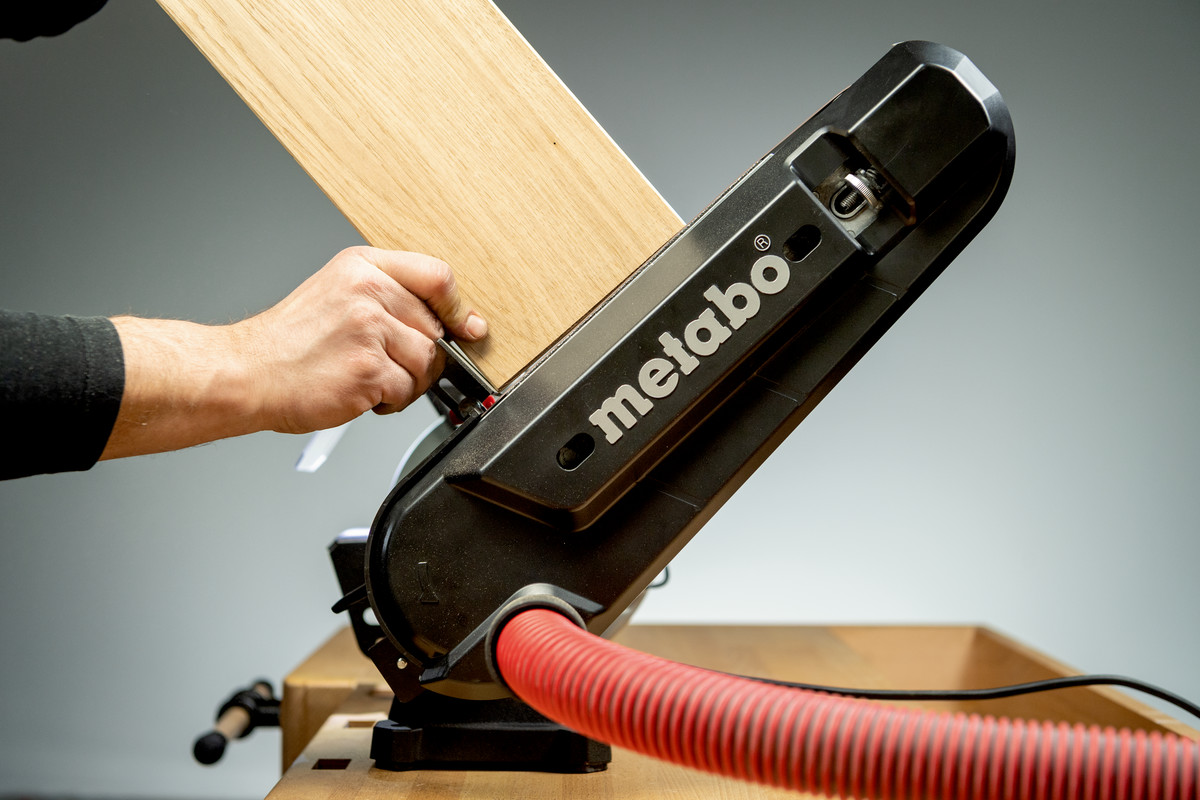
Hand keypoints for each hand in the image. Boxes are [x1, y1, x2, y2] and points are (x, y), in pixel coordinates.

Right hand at [231, 247, 486, 432]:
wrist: (247, 372)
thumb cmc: (291, 341)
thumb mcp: (339, 293)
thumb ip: (394, 298)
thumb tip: (463, 324)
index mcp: (363, 266)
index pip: (437, 276)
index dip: (457, 308)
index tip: (466, 328)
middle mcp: (367, 292)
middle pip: (434, 328)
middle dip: (419, 356)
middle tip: (385, 364)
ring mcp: (368, 330)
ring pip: (425, 363)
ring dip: (405, 381)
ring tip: (367, 378)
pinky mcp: (368, 369)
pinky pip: (406, 391)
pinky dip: (389, 401)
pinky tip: (359, 392)